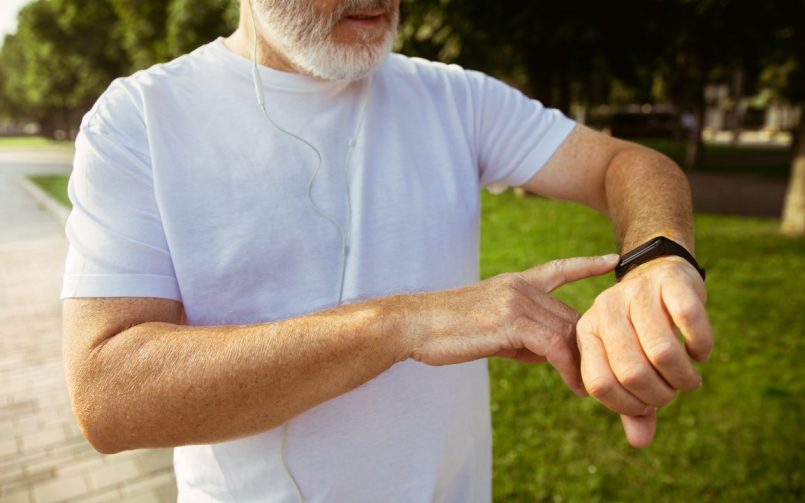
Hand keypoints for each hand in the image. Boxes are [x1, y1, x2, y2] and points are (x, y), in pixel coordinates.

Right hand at [403, 255, 618, 395]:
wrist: (414, 325)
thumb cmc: (447, 331)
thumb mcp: (490, 329)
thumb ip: (522, 336)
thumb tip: (549, 353)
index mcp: (514, 283)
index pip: (558, 269)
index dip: (586, 265)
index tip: (612, 260)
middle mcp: (519, 286)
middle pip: (570, 315)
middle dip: (587, 347)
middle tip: (596, 378)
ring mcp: (515, 300)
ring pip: (566, 330)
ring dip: (580, 363)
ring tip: (585, 389)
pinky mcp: (510, 320)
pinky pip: (553, 345)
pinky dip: (568, 367)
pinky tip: (572, 384)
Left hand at [576, 256, 711, 447]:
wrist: (658, 274)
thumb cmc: (641, 330)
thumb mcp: (629, 364)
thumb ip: (632, 403)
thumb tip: (640, 442)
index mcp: (586, 332)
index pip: (599, 384)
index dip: (627, 406)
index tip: (647, 407)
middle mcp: (605, 310)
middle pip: (631, 372)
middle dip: (659, 395)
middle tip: (674, 393)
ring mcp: (637, 293)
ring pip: (662, 351)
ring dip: (683, 377)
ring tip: (689, 379)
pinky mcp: (670, 282)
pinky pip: (689, 321)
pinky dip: (701, 346)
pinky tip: (701, 353)